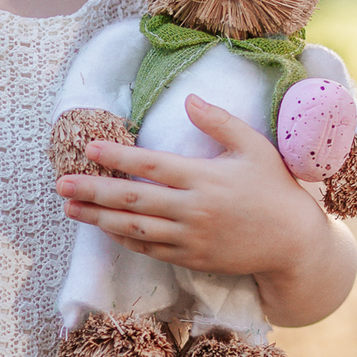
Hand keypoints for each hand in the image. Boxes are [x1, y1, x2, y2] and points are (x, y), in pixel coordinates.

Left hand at [54, 93, 356, 326]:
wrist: (294, 243)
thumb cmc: (275, 189)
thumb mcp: (254, 147)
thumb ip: (220, 122)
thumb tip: (188, 98)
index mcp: (205, 178)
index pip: (151, 166)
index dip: (117, 156)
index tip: (89, 148)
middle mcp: (193, 210)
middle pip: (132, 200)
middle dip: (93, 191)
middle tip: (61, 184)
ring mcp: (190, 238)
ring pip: (134, 228)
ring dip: (99, 218)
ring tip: (69, 208)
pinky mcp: (192, 258)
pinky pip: (150, 249)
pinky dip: (124, 239)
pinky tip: (104, 228)